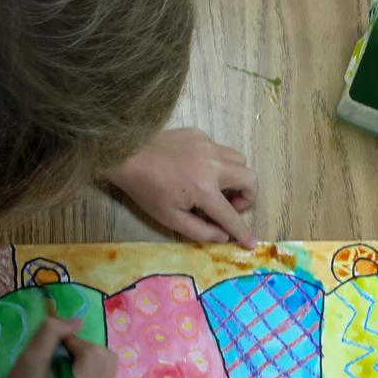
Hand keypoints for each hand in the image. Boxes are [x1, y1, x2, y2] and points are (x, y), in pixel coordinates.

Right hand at [0, 317, 116, 377]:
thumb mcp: (29, 358)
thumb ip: (51, 332)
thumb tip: (79, 321)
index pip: (92, 352)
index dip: (73, 342)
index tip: (52, 349)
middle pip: (106, 357)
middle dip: (84, 349)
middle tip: (59, 357)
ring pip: (108, 365)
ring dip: (89, 358)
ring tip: (64, 367)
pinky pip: (105, 377)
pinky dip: (91, 369)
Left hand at [107, 127, 258, 246]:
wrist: (126, 155)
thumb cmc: (146, 190)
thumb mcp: (170, 219)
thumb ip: (201, 231)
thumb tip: (224, 236)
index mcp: (205, 190)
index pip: (232, 216)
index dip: (243, 232)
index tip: (251, 242)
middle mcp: (214, 165)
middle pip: (250, 179)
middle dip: (247, 197)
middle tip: (230, 205)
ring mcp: (208, 146)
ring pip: (239, 160)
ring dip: (236, 177)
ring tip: (218, 187)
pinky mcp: (200, 134)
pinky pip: (220, 149)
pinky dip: (217, 163)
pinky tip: (197, 169)